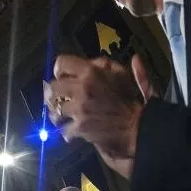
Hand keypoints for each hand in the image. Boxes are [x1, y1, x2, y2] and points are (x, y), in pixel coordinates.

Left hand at [44, 55, 145, 178]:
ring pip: (55, 108)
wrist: (137, 126)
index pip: (61, 63)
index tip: (62, 76)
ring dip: (57, 112)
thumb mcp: (123, 75)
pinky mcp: (79, 126)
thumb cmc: (132, 99)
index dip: (59, 70)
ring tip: (61, 114)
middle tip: (58, 97)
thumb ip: (108, 65)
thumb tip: (97, 60)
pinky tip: (69, 128)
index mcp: (91, 72)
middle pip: (52, 86)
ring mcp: (79, 108)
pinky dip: (65, 130)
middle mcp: (82, 88)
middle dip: (54, 92)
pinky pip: (62, 128)